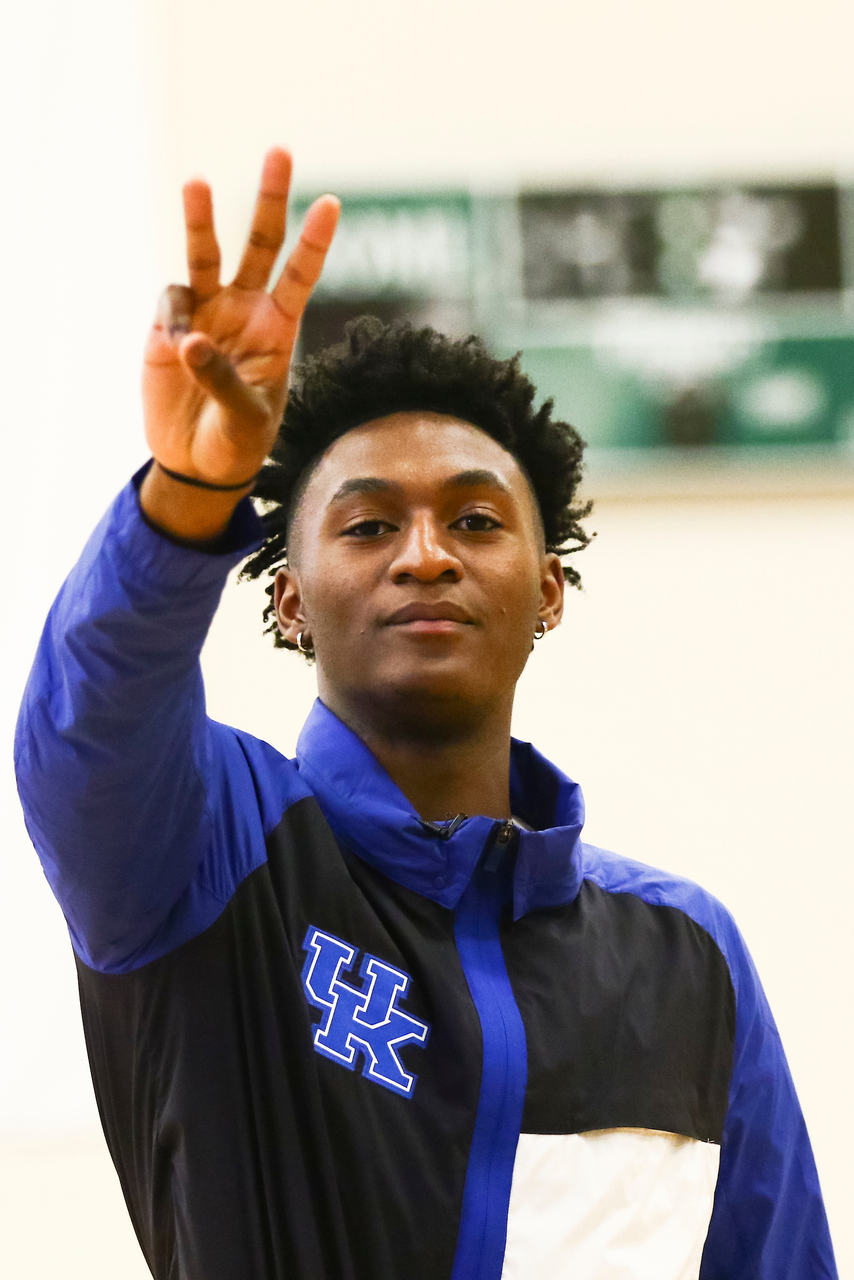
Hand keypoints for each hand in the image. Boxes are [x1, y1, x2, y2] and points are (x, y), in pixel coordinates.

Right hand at [140, 148, 338, 540]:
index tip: (331, 205)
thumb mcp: (245, 420)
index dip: (314, 242)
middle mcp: (244, 310)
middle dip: (270, 199)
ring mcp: (205, 312)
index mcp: (279, 329)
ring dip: (202, 220)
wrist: (196, 464)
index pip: (301, 276)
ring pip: (205, 254)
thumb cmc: (237, 444)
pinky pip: (170, 303)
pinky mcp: (168, 324)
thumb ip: (224, 381)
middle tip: (280, 151)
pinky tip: (174, 350)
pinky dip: (171, 319)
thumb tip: (191, 340)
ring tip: (198, 183)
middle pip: (260, 244)